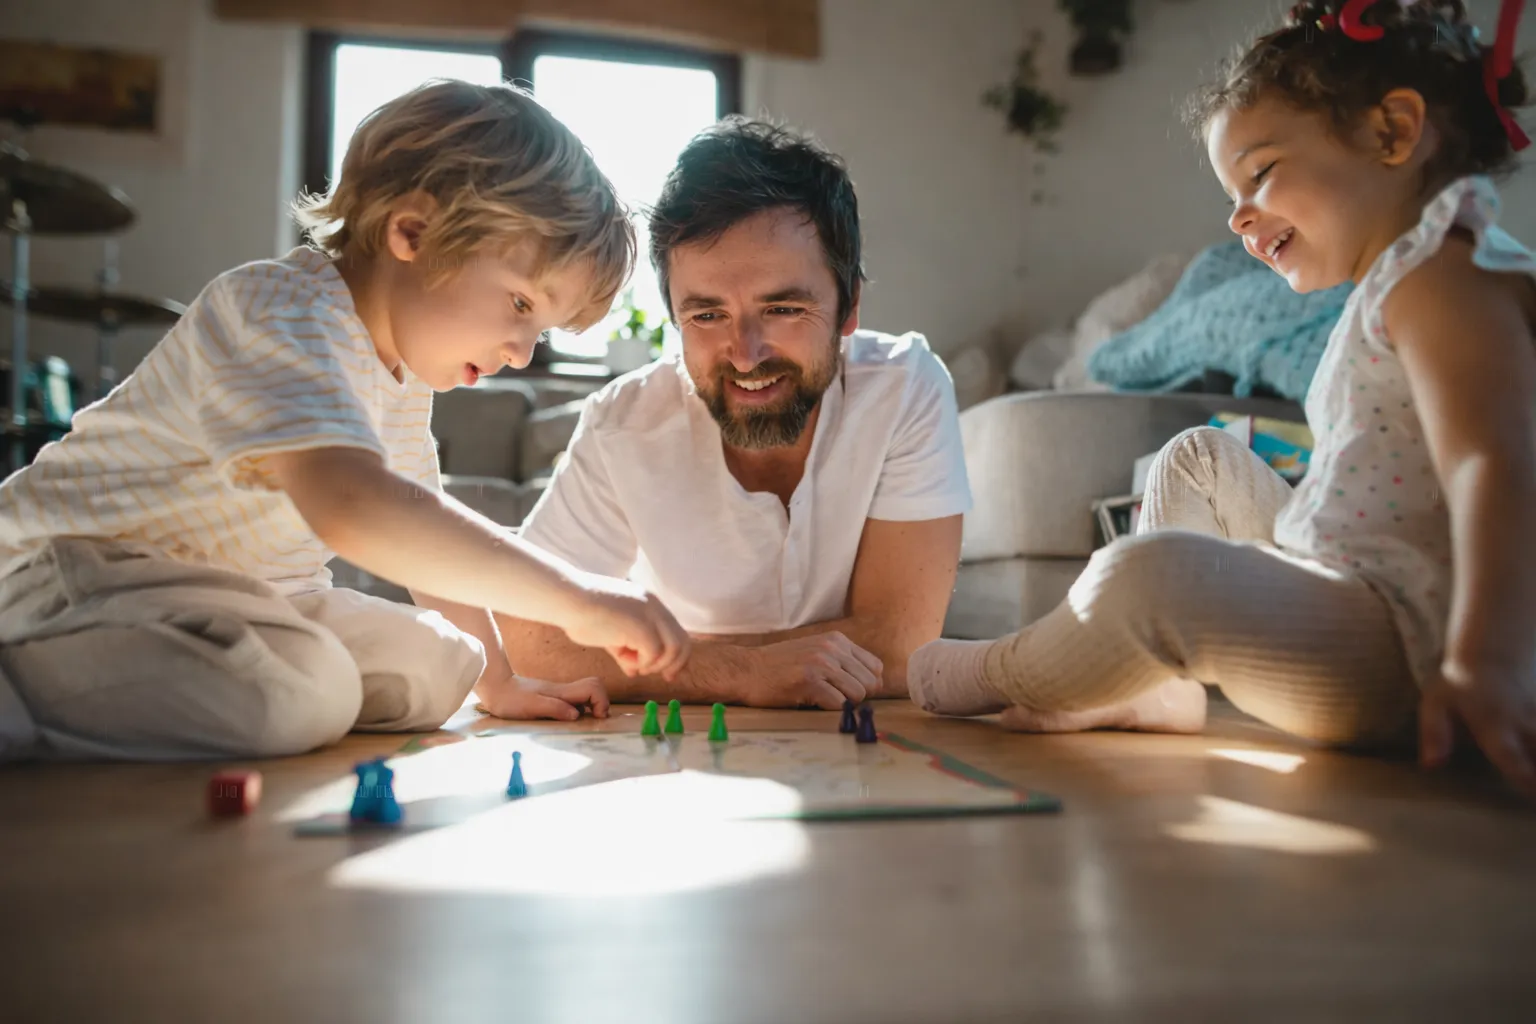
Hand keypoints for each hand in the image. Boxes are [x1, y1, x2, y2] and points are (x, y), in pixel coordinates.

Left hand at [477, 671, 611, 721]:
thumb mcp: (531, 707)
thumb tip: (576, 715)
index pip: (593, 687)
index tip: (596, 717)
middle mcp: (564, 691)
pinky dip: (580, 711)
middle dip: (601, 703)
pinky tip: (569, 723)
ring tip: (583, 725)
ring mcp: (560, 695)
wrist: (495, 689)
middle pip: (595, 687)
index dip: (601, 701)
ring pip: (586, 695)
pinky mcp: (554, 699)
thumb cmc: (510, 699)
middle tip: (594, 721)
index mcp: (561, 692)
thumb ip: (554, 708)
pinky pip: (575, 702)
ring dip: (591, 708)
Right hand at [562, 573, 689, 680]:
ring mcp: (650, 615)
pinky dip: (642, 663)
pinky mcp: (641, 627)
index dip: (676, 655)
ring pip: (673, 649)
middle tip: (666, 678)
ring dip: (655, 665)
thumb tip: (634, 671)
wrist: (568, 600)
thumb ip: (627, 649)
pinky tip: (624, 661)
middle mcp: (655, 606)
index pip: (677, 631)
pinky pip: (654, 654)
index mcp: (650, 602)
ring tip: (633, 665)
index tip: (667, 671)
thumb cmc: (582, 614)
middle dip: (676, 664)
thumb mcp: (611, 634)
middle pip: (683, 641)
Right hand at [738, 632, 883, 709]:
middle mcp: (832, 649)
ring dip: (844, 704)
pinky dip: (830, 709)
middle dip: (857, 697)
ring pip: (858, 694)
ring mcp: (821, 663)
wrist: (746, 669)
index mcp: (837, 640)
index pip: (876, 667)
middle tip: (834, 699)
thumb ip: (843, 662)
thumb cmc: (780, 666)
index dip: (868, 684)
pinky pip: (839, 704)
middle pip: (871, 683)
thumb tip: (874, 684)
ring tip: (822, 700)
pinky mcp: (809, 681)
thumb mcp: (816, 651)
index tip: (850, 692)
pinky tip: (812, 702)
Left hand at [1419, 658, 1535, 800]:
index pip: (1512, 758)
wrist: (1494, 652)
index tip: (1532, 797)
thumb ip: (1435, 733)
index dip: (1526, 781)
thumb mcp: (1436, 703)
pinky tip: (1535, 753)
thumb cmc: (1459, 682)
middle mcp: (1524, 725)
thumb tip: (1430, 766)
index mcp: (1495, 726)